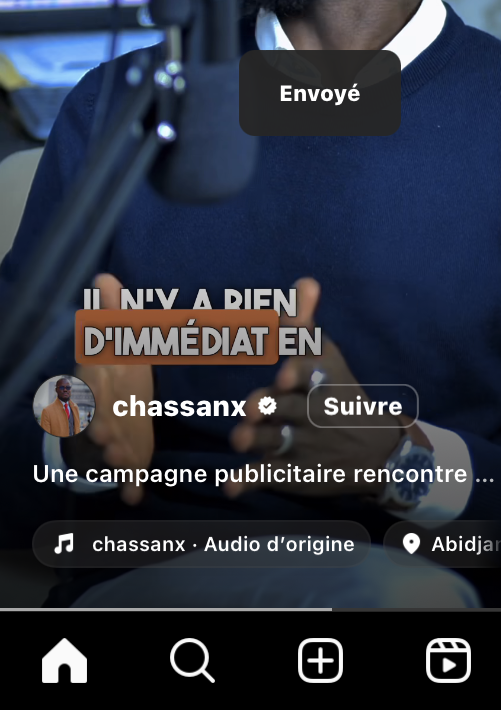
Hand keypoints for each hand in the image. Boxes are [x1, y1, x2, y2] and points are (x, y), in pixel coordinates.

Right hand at [76, 272, 153, 504]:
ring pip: (110, 450)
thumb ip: (114, 314)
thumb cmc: (119, 375)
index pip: (92, 383)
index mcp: (99, 383)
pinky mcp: (130, 460)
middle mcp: (102, 412)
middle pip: (98, 419)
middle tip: (106, 432)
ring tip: (122, 462)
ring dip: (114, 457)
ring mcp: (114, 439)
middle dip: (101, 425)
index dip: (93, 386)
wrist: (115, 416)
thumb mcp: (119, 343)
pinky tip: (136, 497)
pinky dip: (131, 487)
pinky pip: (129, 477)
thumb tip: (104, 275)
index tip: (97, 384)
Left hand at [226, 277, 402, 497]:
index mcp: (319, 380)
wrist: (374, 450)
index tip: (284, 374)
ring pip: (274, 441)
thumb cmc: (338, 393)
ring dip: (256, 439)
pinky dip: (248, 481)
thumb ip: (305, 322)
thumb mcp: (327, 357)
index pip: (308, 373)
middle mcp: (311, 413)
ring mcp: (300, 444)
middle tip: (251, 407)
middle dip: (269, 407)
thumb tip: (305, 281)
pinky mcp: (289, 472)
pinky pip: (267, 477)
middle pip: (287, 408)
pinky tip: (230, 486)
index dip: (296, 373)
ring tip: (239, 439)